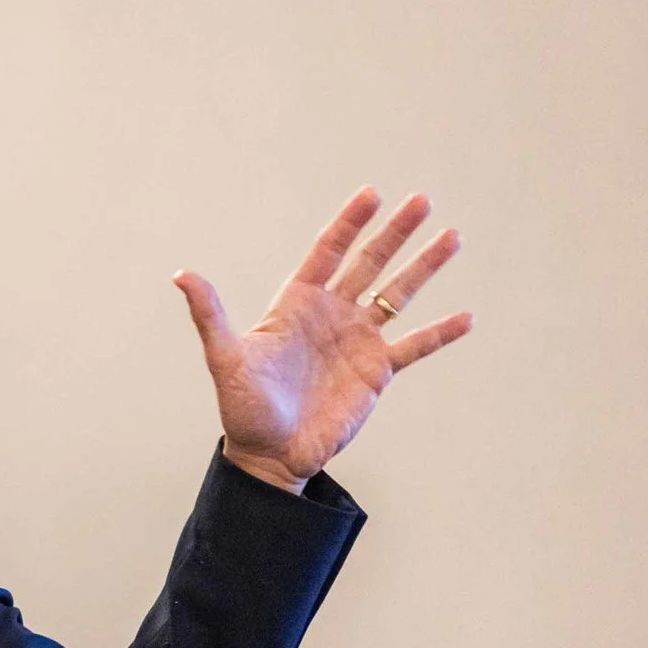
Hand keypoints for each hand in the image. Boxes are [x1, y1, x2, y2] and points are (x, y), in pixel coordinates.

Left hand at [174, 187, 473, 493]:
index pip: (328, 253)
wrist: (268, 453)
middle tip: (423, 200)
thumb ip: (210, 315)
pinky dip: (439, 333)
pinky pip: (414, 346)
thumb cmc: (242, 407)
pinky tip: (466, 317)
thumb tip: (182, 275)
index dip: (349, 223)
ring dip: (424, 267)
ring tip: (452, 237)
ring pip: (398, 295)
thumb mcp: (225, 358)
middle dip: (395, 233)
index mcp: (297, 305)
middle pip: (369, 263)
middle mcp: (331, 315)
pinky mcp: (376, 372)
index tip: (372, 193)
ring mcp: (357, 341)